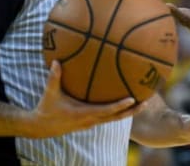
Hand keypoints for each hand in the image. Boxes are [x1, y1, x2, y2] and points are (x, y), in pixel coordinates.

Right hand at [26, 61, 147, 137]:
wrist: (42, 127)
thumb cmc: (47, 109)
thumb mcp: (50, 93)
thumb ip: (54, 77)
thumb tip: (56, 61)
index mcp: (84, 114)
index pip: (106, 111)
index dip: (120, 106)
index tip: (132, 99)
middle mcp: (91, 120)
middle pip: (116, 117)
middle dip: (132, 110)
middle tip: (146, 102)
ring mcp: (92, 122)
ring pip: (114, 118)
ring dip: (128, 112)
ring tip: (143, 102)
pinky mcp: (91, 122)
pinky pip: (109, 117)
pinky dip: (119, 111)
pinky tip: (126, 102)